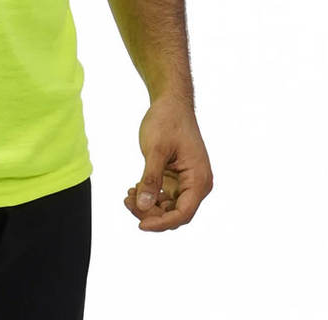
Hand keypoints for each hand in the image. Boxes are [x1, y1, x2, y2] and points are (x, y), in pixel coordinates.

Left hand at [123, 95, 212, 231]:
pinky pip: (164, 196)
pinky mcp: (176, 177)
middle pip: (175, 213)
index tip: (140, 225)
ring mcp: (187, 181)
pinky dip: (149, 195)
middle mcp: (197, 184)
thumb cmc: (167, 121)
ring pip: (168, 207)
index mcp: (199, 180)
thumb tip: (143, 207)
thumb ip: (150, 178)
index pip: (183, 213)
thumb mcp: (156, 149)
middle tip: (127, 201)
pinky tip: (133, 190)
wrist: (171, 102)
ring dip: (148, 206)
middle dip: (151, 213)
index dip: (161, 223)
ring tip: (128, 195)